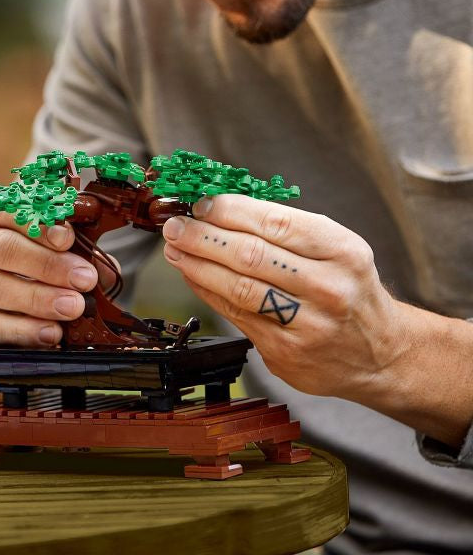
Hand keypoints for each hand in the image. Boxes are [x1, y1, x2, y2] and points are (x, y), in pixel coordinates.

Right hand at [0, 205, 98, 360]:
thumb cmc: (20, 269)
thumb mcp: (43, 250)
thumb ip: (70, 252)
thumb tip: (104, 269)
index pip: (4, 208)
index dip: (37, 222)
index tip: (68, 238)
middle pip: (1, 248)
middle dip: (47, 264)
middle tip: (84, 279)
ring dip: (39, 299)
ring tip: (74, 307)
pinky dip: (23, 331)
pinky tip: (50, 333)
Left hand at [161, 194, 404, 403]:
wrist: (380, 353)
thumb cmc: (348, 288)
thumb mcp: (335, 248)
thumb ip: (282, 229)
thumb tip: (219, 209)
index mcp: (343, 251)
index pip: (276, 223)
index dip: (231, 211)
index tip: (202, 204)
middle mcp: (329, 288)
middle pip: (252, 255)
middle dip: (204, 237)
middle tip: (176, 226)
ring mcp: (308, 325)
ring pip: (239, 288)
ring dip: (198, 265)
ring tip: (176, 249)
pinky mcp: (286, 353)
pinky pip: (236, 315)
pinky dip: (208, 291)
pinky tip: (193, 275)